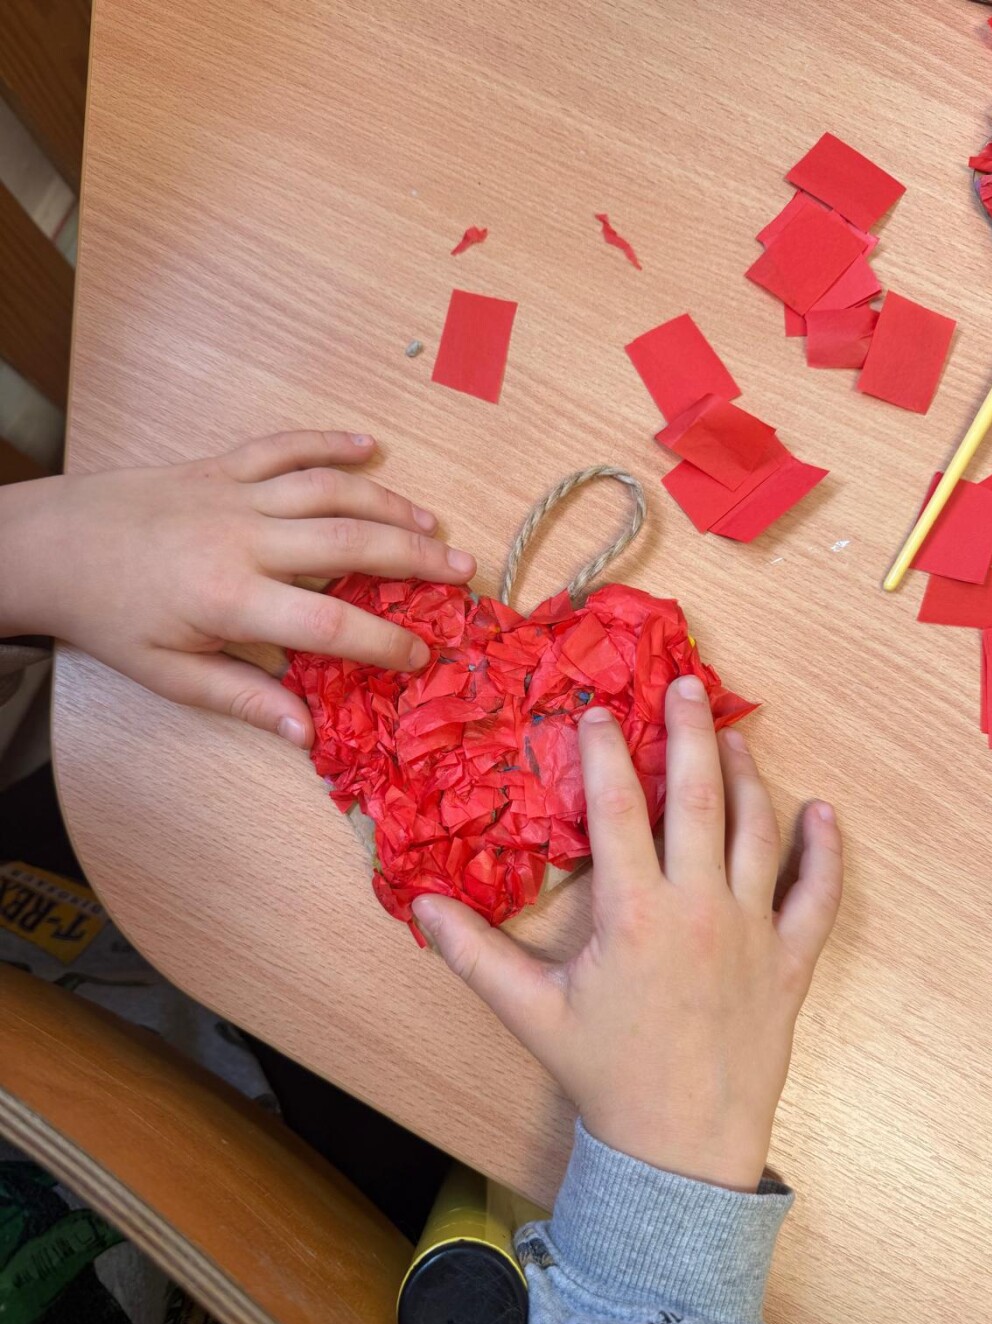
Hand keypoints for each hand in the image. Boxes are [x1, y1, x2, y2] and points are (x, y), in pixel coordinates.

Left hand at [0, 431, 475, 746]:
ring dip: (388, 501)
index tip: (422, 656)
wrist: (50, 545)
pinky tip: (369, 446)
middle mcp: (244, 537)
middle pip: (350, 539)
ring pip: (330, 488)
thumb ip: (243, 699)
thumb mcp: (170, 673)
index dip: (384, 641)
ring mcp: (235, 492)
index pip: (329, 621)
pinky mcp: (220, 464)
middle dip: (415, 557)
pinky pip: (285, 445)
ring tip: (433, 522)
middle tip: (463, 569)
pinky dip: (329, 441)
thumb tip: (306, 733)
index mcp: (231, 597)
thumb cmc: (109, 616)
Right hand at [412, 675, 842, 1189]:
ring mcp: (752, 931)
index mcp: (634, 912)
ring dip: (747, 774)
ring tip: (734, 732)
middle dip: (690, 731)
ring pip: (756, 830)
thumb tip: (418, 906)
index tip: (596, 712)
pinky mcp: (790, 961)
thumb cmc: (604, 1074)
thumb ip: (474, 954)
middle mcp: (699, 907)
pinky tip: (821, 812)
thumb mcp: (531, 1012)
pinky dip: (823, 851)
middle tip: (686, 683)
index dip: (605, 752)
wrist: (680, 1149)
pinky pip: (816, 895)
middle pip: (698, 796)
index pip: (617, 808)